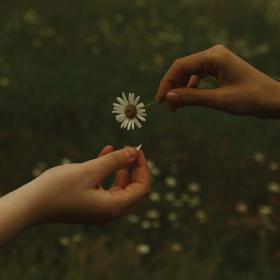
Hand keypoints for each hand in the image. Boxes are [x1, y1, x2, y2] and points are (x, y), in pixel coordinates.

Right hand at [28, 146, 149, 224]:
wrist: (31, 204)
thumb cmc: (59, 188)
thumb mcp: (90, 170)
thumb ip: (115, 161)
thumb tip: (135, 152)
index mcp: (114, 207)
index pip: (142, 188)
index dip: (143, 167)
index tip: (137, 150)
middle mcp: (110, 212)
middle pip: (135, 190)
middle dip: (135, 169)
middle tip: (131, 151)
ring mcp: (101, 210)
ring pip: (122, 188)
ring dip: (123, 169)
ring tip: (120, 151)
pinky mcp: (92, 205)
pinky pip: (107, 187)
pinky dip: (109, 172)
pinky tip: (106, 153)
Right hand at [156, 45, 279, 117]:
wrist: (272, 100)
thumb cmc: (251, 98)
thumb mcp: (219, 100)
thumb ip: (192, 98)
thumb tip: (167, 98)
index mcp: (214, 56)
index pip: (181, 66)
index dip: (167, 82)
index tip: (160, 100)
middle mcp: (214, 54)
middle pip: (183, 68)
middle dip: (173, 86)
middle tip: (168, 106)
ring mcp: (216, 61)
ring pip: (189, 72)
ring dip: (181, 88)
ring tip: (176, 106)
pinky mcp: (218, 68)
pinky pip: (198, 76)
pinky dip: (190, 88)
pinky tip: (187, 99)